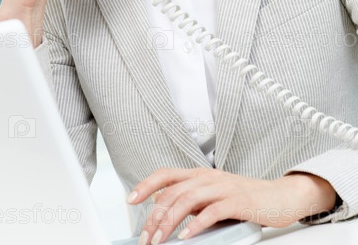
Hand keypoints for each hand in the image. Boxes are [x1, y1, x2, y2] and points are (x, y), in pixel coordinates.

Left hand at [127, 167, 336, 243]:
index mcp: (200, 174)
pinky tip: (186, 237)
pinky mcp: (237, 201)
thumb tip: (163, 207)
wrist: (280, 196)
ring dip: (169, 222)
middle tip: (146, 237)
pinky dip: (196, 225)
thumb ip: (192, 199)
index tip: (130, 199)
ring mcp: (223, 187)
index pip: (166, 174)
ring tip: (160, 240)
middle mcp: (209, 177)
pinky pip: (212, 212)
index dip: (146, 184)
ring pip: (187, 200)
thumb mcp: (214, 196)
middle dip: (154, 216)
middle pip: (173, 192)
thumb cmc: (246, 199)